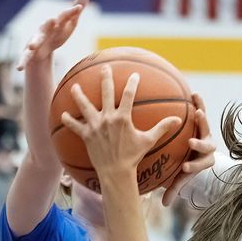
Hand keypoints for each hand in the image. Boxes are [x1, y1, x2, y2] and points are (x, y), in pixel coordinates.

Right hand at [16, 0, 90, 70]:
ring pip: (33, 41)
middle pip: (47, 26)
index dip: (71, 12)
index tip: (79, 8)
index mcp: (54, 23)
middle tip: (52, 20)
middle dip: (49, 24)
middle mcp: (44, 30)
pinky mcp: (30, 52)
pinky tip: (18, 68)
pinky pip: (25, 57)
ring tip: (32, 47)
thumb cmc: (57, 32)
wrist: (42, 47)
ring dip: (33, 43)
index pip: (64, 16)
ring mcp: (36, 41)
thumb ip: (76, 9)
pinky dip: (22, 62)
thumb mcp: (69, 23)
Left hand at [62, 66, 181, 178]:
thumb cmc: (133, 157)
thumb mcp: (148, 141)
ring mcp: (95, 126)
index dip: (132, 83)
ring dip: (79, 95)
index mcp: (122, 118)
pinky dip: (69, 120)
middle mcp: (107, 118)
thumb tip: (179, 120)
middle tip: (104, 67)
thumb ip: (162, 128)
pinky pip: (75, 126)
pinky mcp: (86, 135)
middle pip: (105, 93)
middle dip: (105, 78)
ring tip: (74, 87)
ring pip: (85, 106)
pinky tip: (62, 114)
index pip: (128, 95)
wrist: (116, 172)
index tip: (134, 75)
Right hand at [162, 93, 216, 206]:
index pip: (199, 165)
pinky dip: (199, 103)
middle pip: (207, 145)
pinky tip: (193, 93)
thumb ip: (174, 188)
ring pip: (206, 127)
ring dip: (202, 120)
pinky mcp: (204, 123)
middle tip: (191, 142)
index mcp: (204, 161)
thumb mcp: (181, 177)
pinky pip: (202, 111)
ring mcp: (207, 133)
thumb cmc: (188, 165)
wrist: (198, 153)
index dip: (193, 165)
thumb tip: (163, 204)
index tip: (184, 167)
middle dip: (200, 144)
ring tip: (197, 112)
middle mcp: (208, 147)